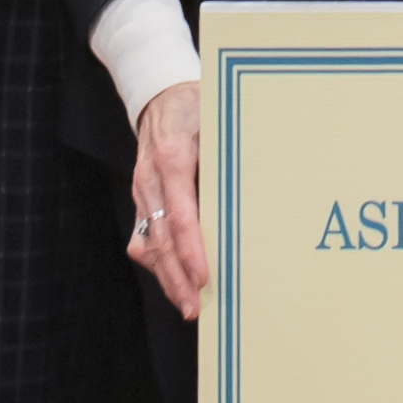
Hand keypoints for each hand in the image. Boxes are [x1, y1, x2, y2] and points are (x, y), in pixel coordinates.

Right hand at [130, 80, 212, 319]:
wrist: (160, 95)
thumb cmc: (196, 107)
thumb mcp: (217, 121)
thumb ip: (231, 155)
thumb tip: (261, 190)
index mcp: (173, 158)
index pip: (180, 214)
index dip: (191, 249)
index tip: (204, 275)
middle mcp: (151, 179)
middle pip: (160, 238)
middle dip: (177, 277)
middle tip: (194, 307)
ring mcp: (142, 191)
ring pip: (148, 244)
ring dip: (167, 277)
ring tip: (187, 304)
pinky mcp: (142, 199)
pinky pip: (144, 238)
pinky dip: (159, 263)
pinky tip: (176, 281)